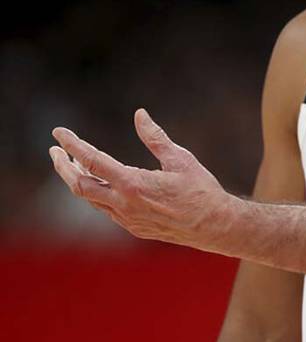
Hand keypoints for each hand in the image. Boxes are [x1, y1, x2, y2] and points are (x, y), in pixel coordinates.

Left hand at [49, 108, 238, 250]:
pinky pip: (105, 209)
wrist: (213, 226)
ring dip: (78, 180)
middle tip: (55, 151)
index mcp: (133, 184)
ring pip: (90, 199)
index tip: (59, 132)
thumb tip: (139, 115)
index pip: (92, 161)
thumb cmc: (201, 189)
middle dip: (63, 167)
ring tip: (73, 164)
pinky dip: (96, 192)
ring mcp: (126, 219)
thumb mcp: (180, 159)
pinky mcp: (133, 227)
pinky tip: (100, 182)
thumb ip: (155, 137)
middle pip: (79, 185)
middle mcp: (124, 204)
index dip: (73, 145)